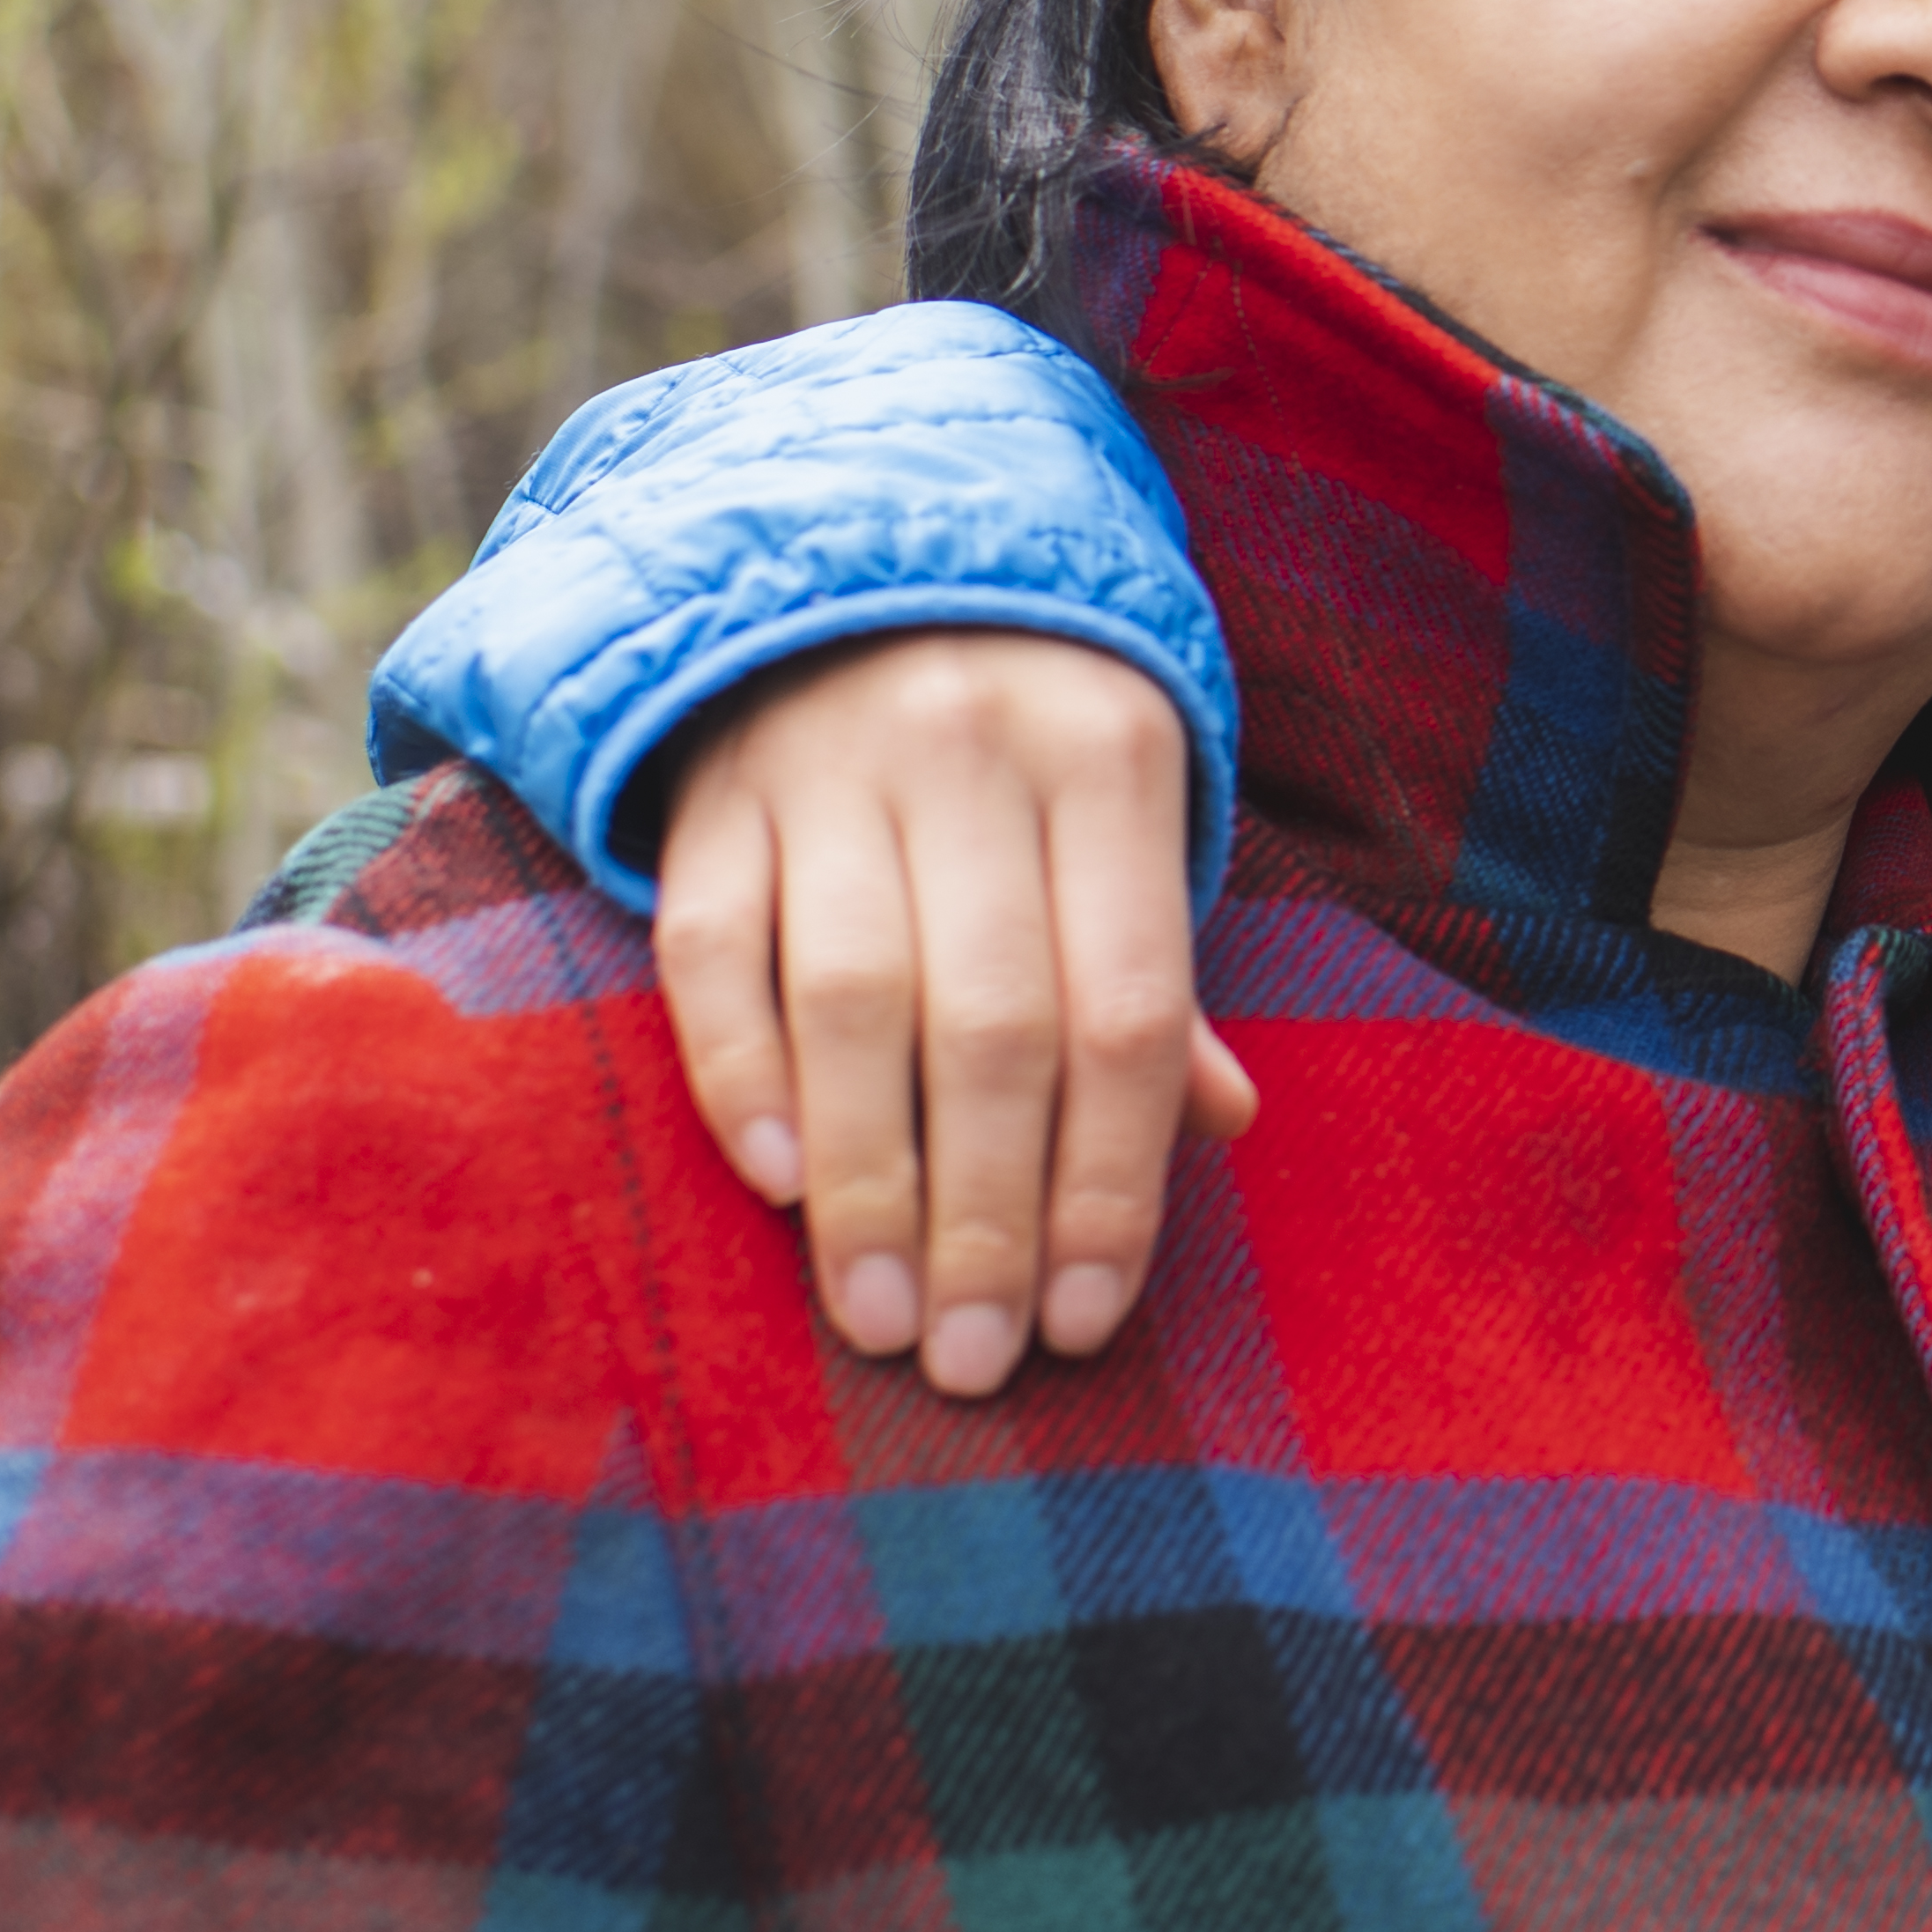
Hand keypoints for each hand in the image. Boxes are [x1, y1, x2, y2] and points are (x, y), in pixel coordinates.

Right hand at [653, 632, 1247, 1394]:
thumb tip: (1221, 1127)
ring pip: (852, 1000)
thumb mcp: (1121, 822)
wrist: (855, 570)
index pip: (1126, 1009)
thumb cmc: (1022, 751)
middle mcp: (974, 751)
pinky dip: (745, 1074)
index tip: (1086, 1322)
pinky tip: (778, 1186)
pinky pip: (714, 951)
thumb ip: (1156, 973)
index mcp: (1110, 760)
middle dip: (989, 1215)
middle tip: (976, 1361)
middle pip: (992, 1023)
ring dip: (869, 1183)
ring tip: (880, 1319)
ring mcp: (830, 765)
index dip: (1112, 1182)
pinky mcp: (710, 797)